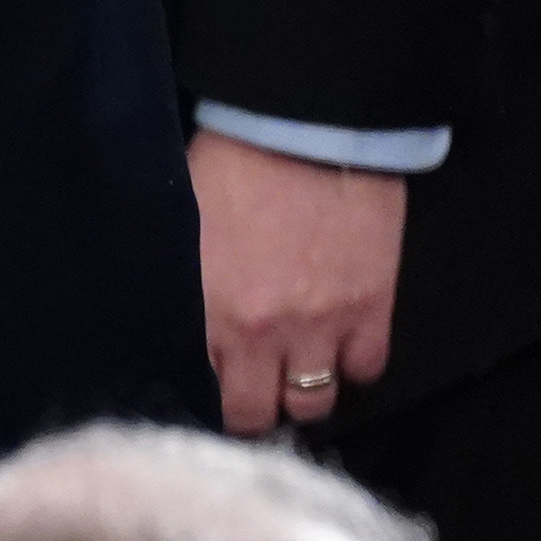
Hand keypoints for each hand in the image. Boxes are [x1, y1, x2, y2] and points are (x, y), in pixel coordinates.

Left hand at [188, 129, 406, 435]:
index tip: (205, 393)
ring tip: (295, 377)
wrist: (305, 129)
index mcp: (203, 311)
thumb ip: (183, 287)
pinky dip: (353, 367)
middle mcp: (258, 332)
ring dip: (302, 393)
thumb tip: (170, 320)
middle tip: (252, 396)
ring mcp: (319, 325)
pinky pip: (367, 369)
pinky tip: (340, 352)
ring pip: (312, 401)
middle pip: (255, 411)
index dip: (202, 397)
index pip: (197, 388)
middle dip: (251, 409)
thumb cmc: (232, 166)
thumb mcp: (181, 230)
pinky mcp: (371, 308)